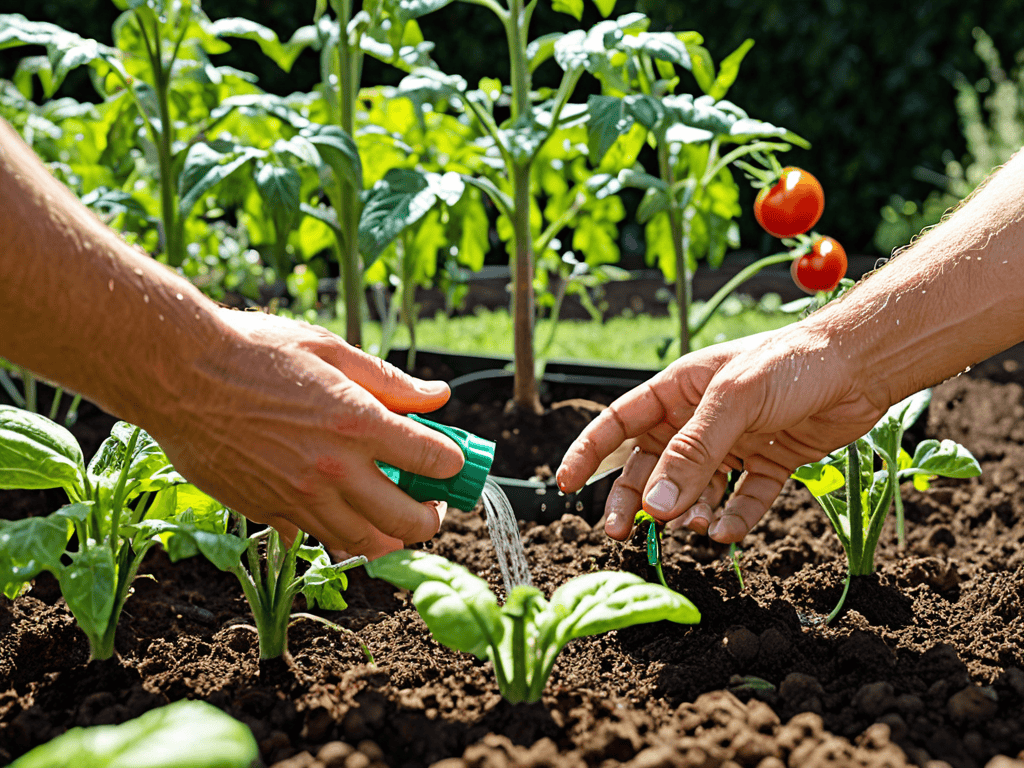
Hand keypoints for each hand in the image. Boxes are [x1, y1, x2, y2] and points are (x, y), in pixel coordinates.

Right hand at [141, 309, 464, 559]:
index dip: (451, 463)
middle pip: (406, 521)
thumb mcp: (331, 350)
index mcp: (358, 423)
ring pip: (363, 544)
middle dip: (431, 518)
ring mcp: (298, 497)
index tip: (449, 461)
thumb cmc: (254, 351)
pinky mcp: (266, 511)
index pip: (432, 459)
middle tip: (431, 505)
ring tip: (393, 518)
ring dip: (390, 539)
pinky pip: (313, 537)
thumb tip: (438, 396)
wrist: (177, 374)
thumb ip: (390, 382)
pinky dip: (334, 531)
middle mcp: (333, 470)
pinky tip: (336, 509)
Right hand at [556, 328, 887, 542]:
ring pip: (692, 489)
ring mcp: (732, 444)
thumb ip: (692, 453)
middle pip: (650, 466)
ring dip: (684, 513)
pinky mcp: (767, 464)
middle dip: (633, 499)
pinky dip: (732, 519)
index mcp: (678, 390)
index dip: (589, 452)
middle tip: (620, 533)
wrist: (860, 367)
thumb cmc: (790, 363)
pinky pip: (740, 500)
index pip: (618, 422)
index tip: (566, 485)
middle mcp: (698, 419)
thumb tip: (655, 506)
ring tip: (687, 528)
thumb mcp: (733, 401)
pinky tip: (726, 532)